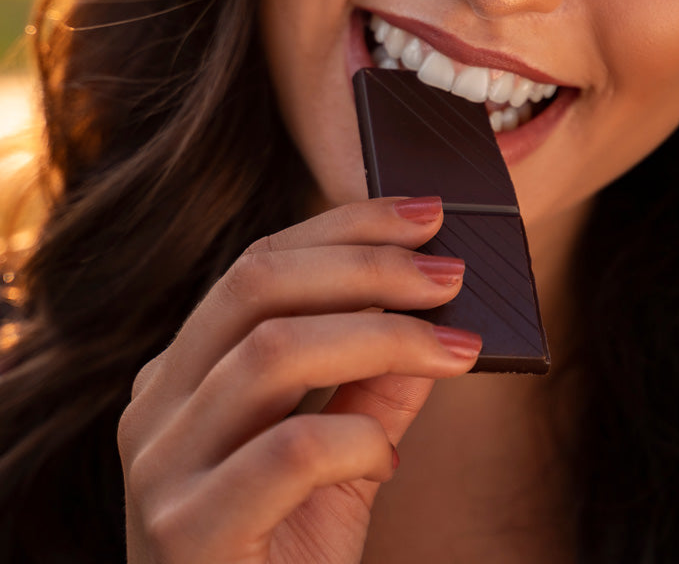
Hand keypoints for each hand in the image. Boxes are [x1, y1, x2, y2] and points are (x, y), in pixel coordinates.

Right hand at [118, 196, 479, 562]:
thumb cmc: (290, 552)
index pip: (261, 263)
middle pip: (258, 285)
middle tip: (452, 274)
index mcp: (186, 372)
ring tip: (454, 352)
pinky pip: (288, 450)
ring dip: (383, 337)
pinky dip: (358, 440)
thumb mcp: (345, 451)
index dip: (349, 226)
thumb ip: (378, 378)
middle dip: (369, 265)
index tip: (428, 215)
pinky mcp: (187, 533)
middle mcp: (157, 407)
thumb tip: (439, 301)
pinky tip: (387, 462)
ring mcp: (160, 470)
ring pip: (272, 351)